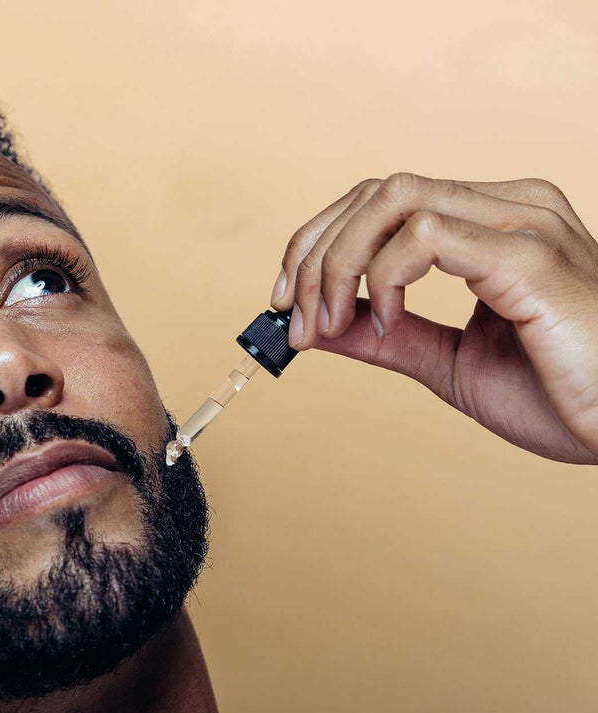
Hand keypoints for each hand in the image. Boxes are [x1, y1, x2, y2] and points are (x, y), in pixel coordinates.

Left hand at [271, 174, 597, 462]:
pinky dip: (384, 278)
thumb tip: (317, 325)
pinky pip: (428, 234)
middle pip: (377, 190)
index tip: (284, 302)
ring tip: (329, 326)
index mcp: (490, 226)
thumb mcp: (447, 363)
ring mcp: (522, 224)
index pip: (382, 200)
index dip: (318, 243)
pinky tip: (384, 323)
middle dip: (313, 254)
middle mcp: (507, 208)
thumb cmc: (558, 393)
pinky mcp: (530, 255)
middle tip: (293, 320)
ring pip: (392, 199)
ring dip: (337, 265)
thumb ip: (385, 338)